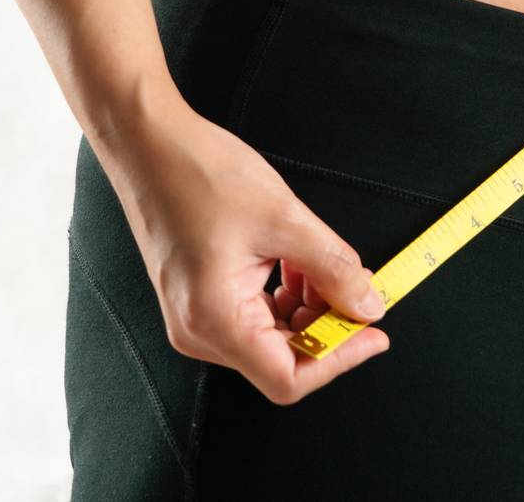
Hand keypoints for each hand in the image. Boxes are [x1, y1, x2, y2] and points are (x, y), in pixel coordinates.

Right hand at [95, 91, 389, 403]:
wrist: (150, 145)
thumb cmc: (200, 174)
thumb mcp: (285, 220)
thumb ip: (335, 269)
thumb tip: (368, 305)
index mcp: (214, 320)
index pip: (288, 378)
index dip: (339, 359)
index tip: (373, 333)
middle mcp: (199, 331)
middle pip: (283, 357)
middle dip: (328, 323)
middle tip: (358, 285)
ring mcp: (196, 316)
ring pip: (273, 334)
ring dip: (310, 305)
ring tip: (324, 261)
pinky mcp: (201, 298)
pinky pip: (256, 313)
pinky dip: (288, 293)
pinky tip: (300, 260)